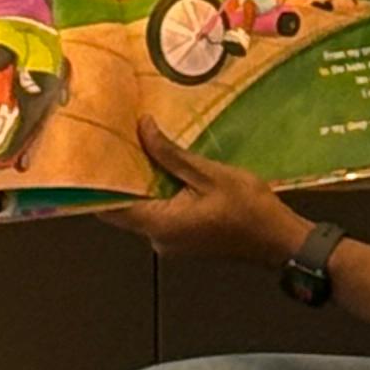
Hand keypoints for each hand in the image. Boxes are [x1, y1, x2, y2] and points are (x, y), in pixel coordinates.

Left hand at [97, 117, 307, 267]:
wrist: (280, 240)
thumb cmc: (250, 209)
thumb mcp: (211, 175)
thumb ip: (172, 155)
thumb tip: (142, 128)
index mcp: (161, 225)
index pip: (111, 207)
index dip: (95, 183)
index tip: (89, 154)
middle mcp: (158, 238)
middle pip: (124, 208)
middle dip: (117, 176)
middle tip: (112, 140)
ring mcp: (170, 241)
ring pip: (142, 209)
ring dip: (138, 182)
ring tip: (134, 145)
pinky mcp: (182, 237)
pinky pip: (159, 213)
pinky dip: (155, 191)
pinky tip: (159, 165)